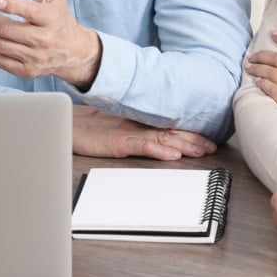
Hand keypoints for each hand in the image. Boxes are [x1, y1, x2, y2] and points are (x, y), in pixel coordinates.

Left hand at [0, 0, 100, 89]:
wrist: (73, 52)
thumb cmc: (60, 18)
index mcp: (51, 19)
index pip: (30, 12)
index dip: (12, 6)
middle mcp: (44, 40)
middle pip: (8, 30)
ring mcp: (36, 57)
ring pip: (2, 46)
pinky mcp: (28, 71)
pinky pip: (3, 62)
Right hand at [71, 105, 216, 159]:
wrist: (63, 124)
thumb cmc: (86, 127)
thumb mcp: (113, 128)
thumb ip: (133, 130)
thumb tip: (156, 139)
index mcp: (136, 122)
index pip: (168, 126)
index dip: (189, 132)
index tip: (208, 141)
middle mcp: (136, 125)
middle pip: (170, 131)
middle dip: (193, 139)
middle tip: (213, 147)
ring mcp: (127, 133)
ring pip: (162, 138)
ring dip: (183, 144)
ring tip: (201, 151)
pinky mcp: (117, 142)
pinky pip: (142, 145)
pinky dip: (159, 150)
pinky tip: (173, 155)